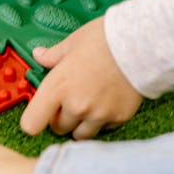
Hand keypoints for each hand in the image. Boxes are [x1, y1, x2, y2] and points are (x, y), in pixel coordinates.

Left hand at [20, 18, 142, 139]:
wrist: (142, 43)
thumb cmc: (105, 38)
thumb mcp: (72, 42)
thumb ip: (52, 55)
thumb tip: (38, 55)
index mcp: (58, 87)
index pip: (31, 124)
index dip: (33, 120)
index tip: (40, 113)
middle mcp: (76, 106)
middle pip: (58, 129)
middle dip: (60, 118)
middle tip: (69, 100)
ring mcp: (98, 115)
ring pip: (80, 134)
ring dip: (80, 124)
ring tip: (89, 103)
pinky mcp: (118, 118)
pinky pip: (104, 128)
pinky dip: (103, 120)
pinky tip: (108, 100)